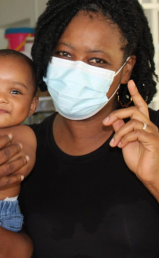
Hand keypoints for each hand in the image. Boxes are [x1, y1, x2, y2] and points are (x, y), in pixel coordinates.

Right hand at [0, 135, 27, 207]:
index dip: (4, 139)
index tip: (10, 136)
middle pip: (5, 154)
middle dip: (14, 148)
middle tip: (20, 145)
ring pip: (10, 167)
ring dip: (19, 161)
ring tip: (26, 157)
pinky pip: (8, 181)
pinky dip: (16, 178)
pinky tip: (21, 175)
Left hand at [103, 80, 158, 198]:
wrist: (149, 175)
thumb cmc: (139, 160)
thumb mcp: (125, 142)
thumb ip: (121, 129)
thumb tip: (113, 119)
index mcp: (143, 125)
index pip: (140, 106)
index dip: (135, 94)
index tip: (130, 82)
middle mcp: (150, 126)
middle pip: (135, 110)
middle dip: (117, 114)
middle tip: (104, 123)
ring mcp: (153, 133)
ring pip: (133, 122)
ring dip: (119, 132)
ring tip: (113, 144)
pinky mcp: (153, 141)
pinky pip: (136, 133)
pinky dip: (124, 138)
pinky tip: (119, 147)